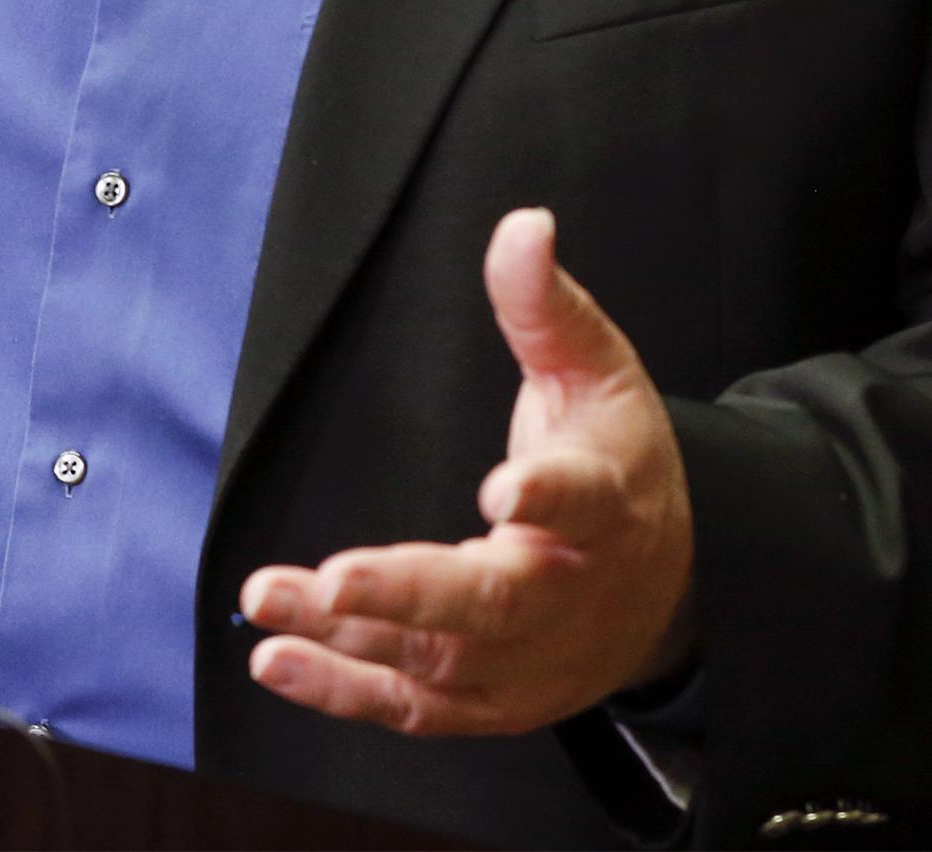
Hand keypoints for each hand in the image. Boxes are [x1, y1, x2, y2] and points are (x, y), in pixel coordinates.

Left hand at [239, 207, 694, 734]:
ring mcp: (527, 659)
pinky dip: (342, 691)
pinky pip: (412, 706)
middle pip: (496, 605)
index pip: (585, 500)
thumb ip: (546, 306)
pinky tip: (276, 660)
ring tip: (267, 598)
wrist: (664, 589)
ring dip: (348, 637)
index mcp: (606, 506)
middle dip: (412, 595)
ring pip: (438, 660)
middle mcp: (567, 593)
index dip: (550, 496)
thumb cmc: (617, 465)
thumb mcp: (596, 373)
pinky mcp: (487, 700)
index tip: (507, 487)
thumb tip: (524, 224)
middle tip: (336, 580)